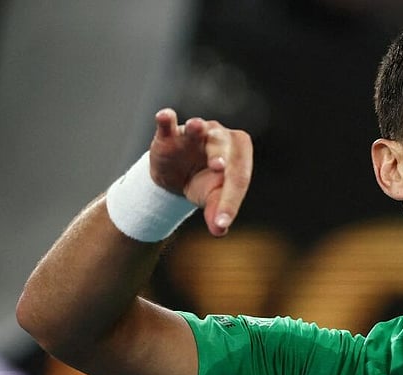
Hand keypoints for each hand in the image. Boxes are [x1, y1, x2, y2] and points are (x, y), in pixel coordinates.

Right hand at [149, 108, 252, 236]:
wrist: (177, 176)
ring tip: (196, 125)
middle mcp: (220, 138)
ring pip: (199, 128)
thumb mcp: (212, 198)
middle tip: (218, 167)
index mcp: (238, 156)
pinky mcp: (170, 134)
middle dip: (220, 156)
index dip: (230, 202)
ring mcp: (196, 133)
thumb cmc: (204, 184)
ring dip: (197, 128)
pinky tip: (164, 116)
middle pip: (222, 149)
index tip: (220, 222)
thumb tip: (220, 231)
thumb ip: (217, 211)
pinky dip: (166, 119)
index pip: (238, 178)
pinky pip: (168, 124)